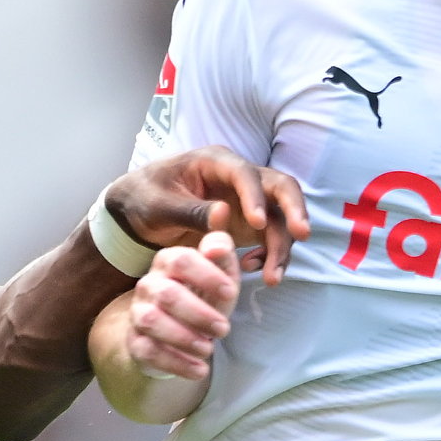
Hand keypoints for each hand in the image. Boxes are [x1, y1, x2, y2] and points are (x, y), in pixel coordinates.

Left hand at [108, 148, 307, 279]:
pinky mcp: (249, 225)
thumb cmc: (145, 198)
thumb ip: (190, 210)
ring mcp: (248, 202)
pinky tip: (251, 270)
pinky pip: (270, 239)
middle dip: (295, 210)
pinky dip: (268, 256)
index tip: (258, 223)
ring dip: (282, 247)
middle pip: (280, 187)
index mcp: (215, 162)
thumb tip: (225, 215)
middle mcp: (239, 178)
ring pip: (280, 219)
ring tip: (271, 278)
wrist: (138, 211)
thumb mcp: (159, 205)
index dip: (256, 196)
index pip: (246, 173)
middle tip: (302, 235)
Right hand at [125, 221, 241, 378]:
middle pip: (167, 294)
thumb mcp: (221, 274)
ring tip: (208, 349)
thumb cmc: (204, 296)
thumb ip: (222, 253)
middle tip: (224, 329)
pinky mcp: (135, 342)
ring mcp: (138, 313)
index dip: (207, 276)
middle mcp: (148, 285)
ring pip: (152, 322)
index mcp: (168, 261)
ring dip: (184, 338)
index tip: (230, 293)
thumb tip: (216, 248)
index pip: (181, 260)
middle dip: (199, 314)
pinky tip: (199, 369)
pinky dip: (177, 363)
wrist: (178, 332)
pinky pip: (149, 352)